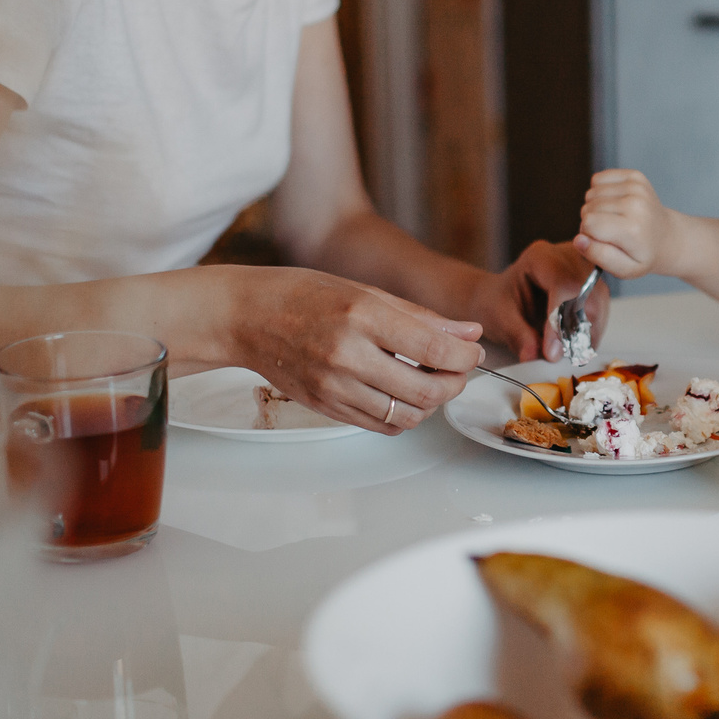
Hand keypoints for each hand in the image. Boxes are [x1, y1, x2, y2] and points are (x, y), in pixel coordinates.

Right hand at [227, 267, 481, 434]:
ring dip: (431, 404)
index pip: (435, 351)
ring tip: (430, 382)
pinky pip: (381, 426)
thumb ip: (422, 318)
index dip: (466, 357)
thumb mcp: (366, 292)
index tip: (472, 353)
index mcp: (362, 317)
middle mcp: (348, 356)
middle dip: (455, 384)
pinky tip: (402, 395)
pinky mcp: (326, 408)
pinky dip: (403, 416)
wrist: (247, 317)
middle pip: (426, 391)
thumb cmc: (303, 295)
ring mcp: (334, 387)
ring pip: (407, 416)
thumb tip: (468, 334)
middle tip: (457, 370)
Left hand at [473, 240, 607, 362]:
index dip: (561, 321)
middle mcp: (566, 256)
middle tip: (564, 355)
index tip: (552, 352)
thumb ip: (518, 337)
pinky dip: (592, 330)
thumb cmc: (495, 302)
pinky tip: (578, 344)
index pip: (563, 285)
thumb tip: (534, 354)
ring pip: (599, 299)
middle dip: (579, 328)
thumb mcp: (500, 320)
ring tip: (572, 352)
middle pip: (588, 291)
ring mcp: (582, 268)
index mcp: (540, 257)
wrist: (495, 298)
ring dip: (589, 331)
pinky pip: (601, 307)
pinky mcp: (590, 283)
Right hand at [575, 169, 676, 281]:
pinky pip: (598, 179)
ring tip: (613, 219)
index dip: (588, 235)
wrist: (667, 237)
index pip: (588, 224)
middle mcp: (635, 203)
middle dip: (591, 222)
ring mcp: (636, 187)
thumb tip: (578, 240)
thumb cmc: (644, 255)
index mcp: (633, 229)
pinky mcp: (634, 176)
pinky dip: (600, 192)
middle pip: (588, 208)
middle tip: (610, 232)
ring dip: (596, 208)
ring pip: (590, 194)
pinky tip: (614, 204)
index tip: (601, 241)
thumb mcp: (624, 269)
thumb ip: (599, 256)